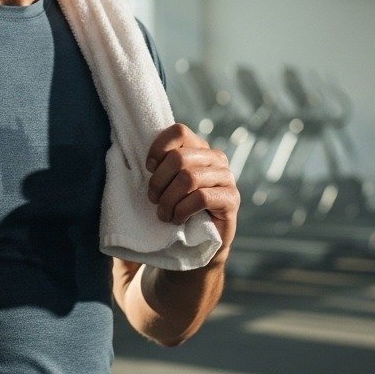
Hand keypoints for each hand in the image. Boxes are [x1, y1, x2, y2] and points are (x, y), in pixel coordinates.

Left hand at [145, 124, 239, 254]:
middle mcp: (216, 158)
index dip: (159, 148)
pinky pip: (201, 198)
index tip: (149, 168)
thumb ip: (161, 165)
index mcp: (199, 148)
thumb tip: (143, 156)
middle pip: (179, 157)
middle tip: (154, 199)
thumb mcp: (166, 182)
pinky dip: (183, 210)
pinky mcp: (232, 198)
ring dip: (169, 200)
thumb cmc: (178, 207)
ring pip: (189, 178)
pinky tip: (179, 219)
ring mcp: (227, 177)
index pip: (179, 132)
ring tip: (164, 214)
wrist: (200, 241)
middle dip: (159, 181)